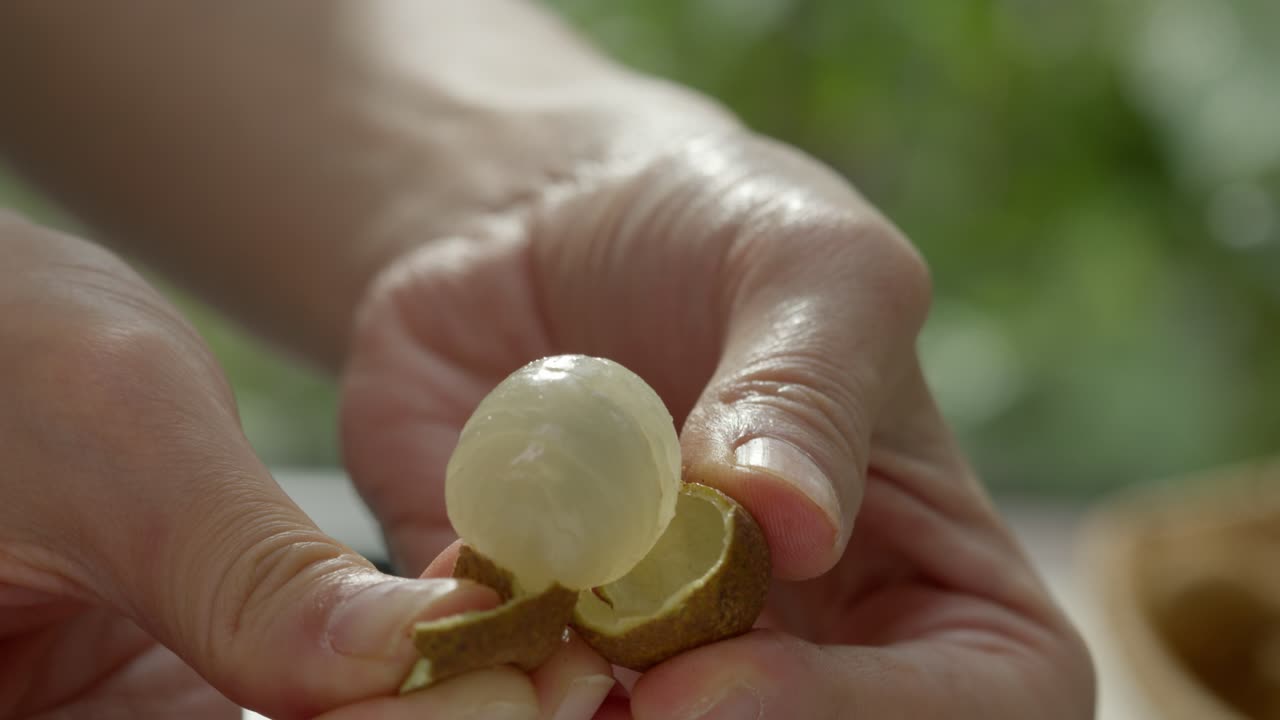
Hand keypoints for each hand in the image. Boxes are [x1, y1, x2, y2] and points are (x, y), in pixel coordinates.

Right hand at [0, 212, 554, 719]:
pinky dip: (433, 671)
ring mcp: (173, 719)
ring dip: (461, 707)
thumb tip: (413, 653)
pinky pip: (340, 700)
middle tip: (572, 670)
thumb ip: (251, 574)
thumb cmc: (10, 358)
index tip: (512, 681)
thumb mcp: (122, 458)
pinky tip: (510, 620)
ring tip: (566, 644)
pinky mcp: (222, 681)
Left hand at [341, 126, 1093, 716]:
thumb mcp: (810, 264)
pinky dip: (455, 686)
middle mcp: (808, 646)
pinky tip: (434, 612)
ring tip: (499, 636)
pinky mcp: (538, 643)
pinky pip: (497, 703)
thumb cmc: (722, 226)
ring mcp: (667, 659)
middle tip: (589, 679)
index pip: (979, 702)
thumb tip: (795, 528)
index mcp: (934, 576)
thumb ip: (812, 389)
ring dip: (552, 719)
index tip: (706, 678)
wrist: (553, 220)